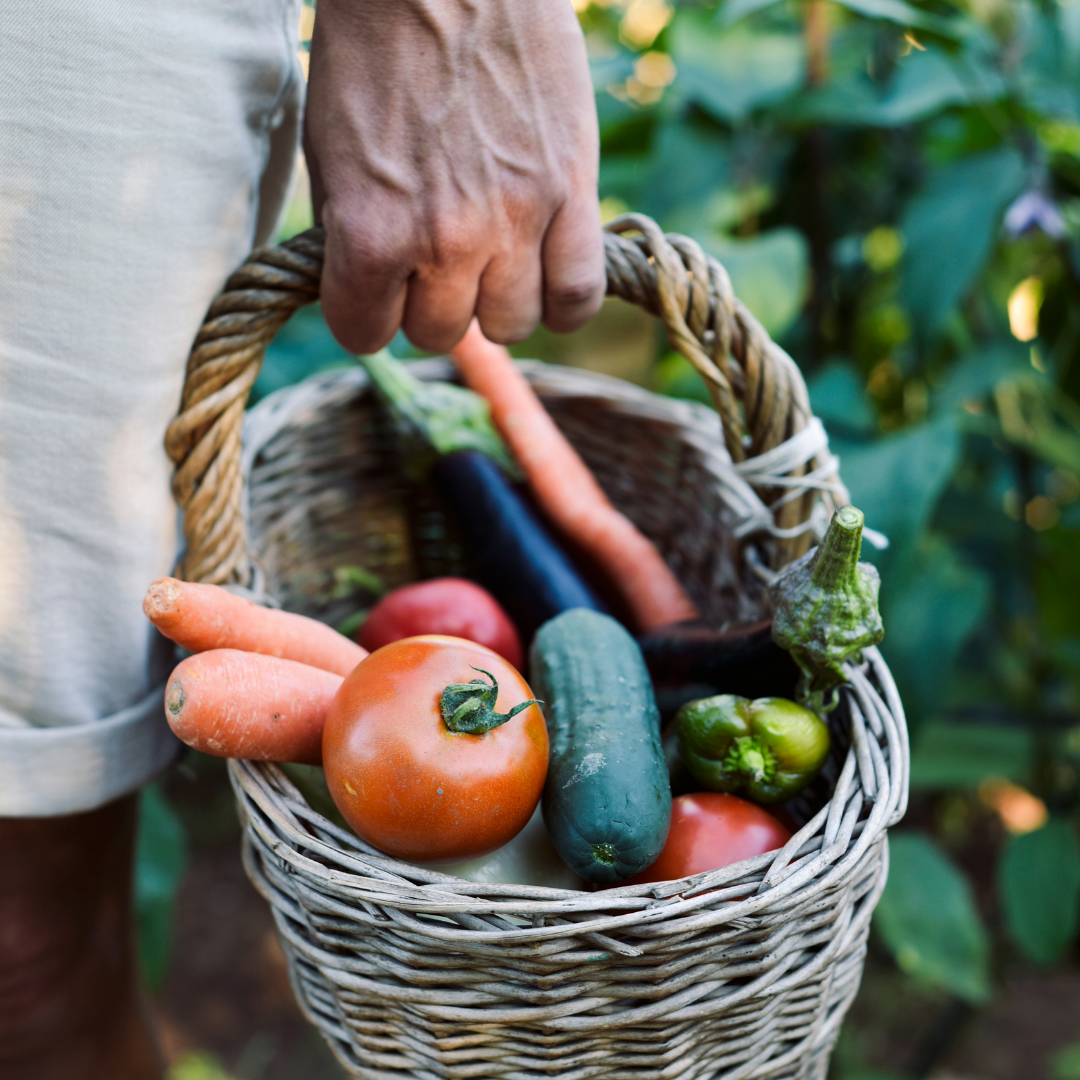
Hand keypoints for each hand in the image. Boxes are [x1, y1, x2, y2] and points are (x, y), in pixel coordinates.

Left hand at [304, 0, 605, 353]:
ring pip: (511, 326)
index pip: (363, 333)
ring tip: (490, 257)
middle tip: (433, 259)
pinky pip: (578, 298)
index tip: (375, 287)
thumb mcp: (330, 150)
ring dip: (494, 300)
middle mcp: (446, 239)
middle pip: (440, 335)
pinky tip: (544, 271)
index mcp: (372, 229)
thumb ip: (349, 236)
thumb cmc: (374, 49)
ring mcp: (516, 219)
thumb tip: (374, 290)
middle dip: (429, 302)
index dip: (365, 311)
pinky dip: (560, 300)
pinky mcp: (571, 192)